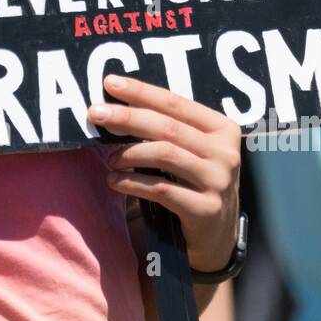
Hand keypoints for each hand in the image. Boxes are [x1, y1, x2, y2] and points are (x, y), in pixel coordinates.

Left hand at [87, 74, 240, 273]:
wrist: (216, 237)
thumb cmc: (194, 183)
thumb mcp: (192, 152)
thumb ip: (168, 129)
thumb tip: (117, 104)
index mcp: (223, 129)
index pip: (176, 103)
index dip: (142, 92)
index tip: (110, 83)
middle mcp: (226, 152)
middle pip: (167, 127)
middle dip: (127, 117)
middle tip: (95, 113)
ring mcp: (218, 181)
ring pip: (164, 154)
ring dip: (127, 154)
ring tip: (109, 160)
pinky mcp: (205, 209)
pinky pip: (160, 189)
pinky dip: (131, 183)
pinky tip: (114, 181)